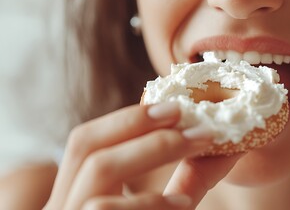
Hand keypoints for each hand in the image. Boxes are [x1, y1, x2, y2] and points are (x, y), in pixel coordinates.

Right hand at [43, 102, 238, 209]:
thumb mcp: (146, 208)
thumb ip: (163, 187)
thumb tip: (200, 143)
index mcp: (72, 195)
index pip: (84, 142)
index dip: (126, 120)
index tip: (173, 107)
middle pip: (87, 153)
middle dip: (143, 132)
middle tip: (193, 122)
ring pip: (96, 190)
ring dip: (151, 160)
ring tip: (196, 151)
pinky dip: (150, 206)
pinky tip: (183, 205)